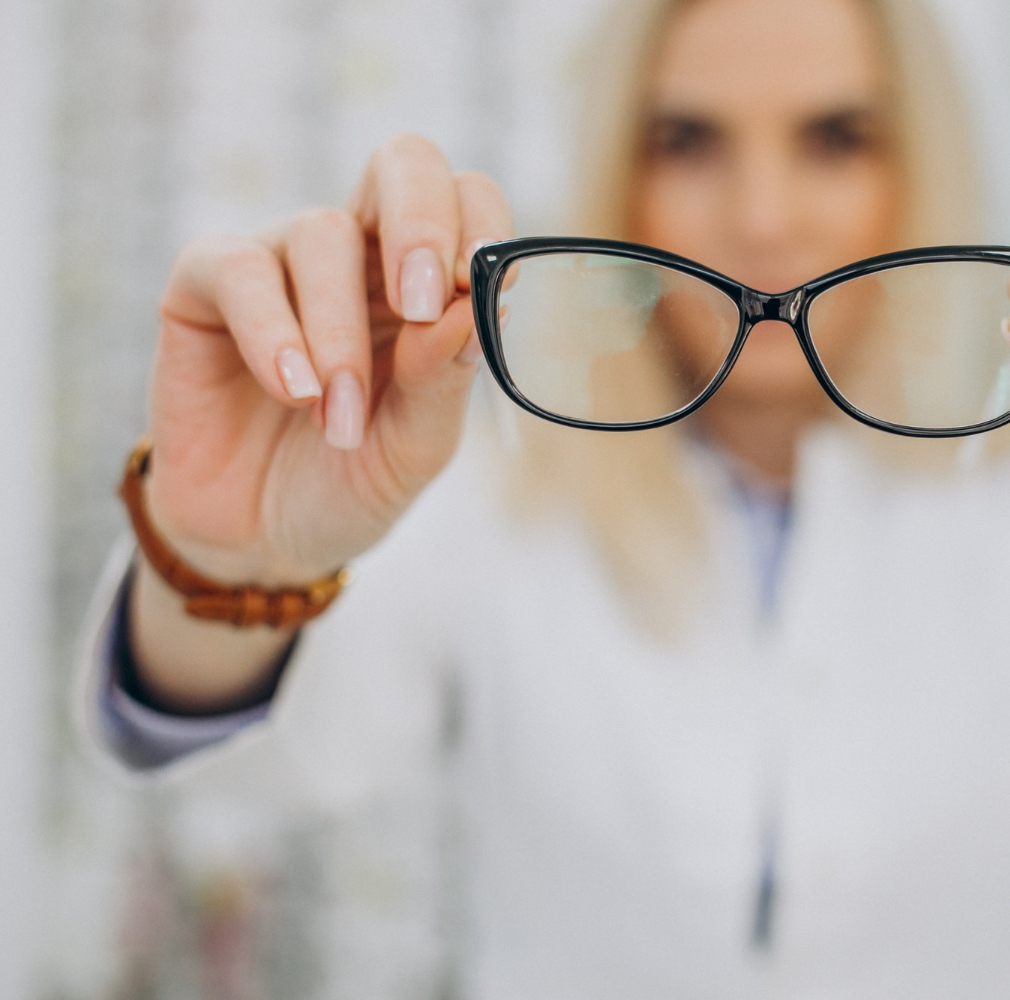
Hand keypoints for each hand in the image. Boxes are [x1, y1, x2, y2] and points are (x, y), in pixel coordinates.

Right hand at [147, 134, 510, 584]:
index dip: (481, 223)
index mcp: (429, 281)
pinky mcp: (206, 285)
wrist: (260, 540)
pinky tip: (293, 391)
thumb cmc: (350, 480)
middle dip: (420, 221)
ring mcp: (282, 260)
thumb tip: (473, 306)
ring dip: (340, 333)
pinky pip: (240, 269)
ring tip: (336, 418)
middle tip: (423, 304)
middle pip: (402, 164)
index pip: (467, 200)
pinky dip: (273, 332)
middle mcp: (361, 254)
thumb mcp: (415, 445)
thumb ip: (444, 378)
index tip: (480, 287)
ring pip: (322, 233)